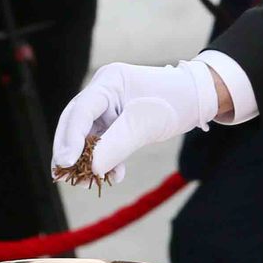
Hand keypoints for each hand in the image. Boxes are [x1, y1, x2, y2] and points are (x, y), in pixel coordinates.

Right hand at [52, 60, 221, 182]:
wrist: (198, 99)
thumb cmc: (176, 102)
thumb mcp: (147, 123)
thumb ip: (118, 144)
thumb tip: (93, 167)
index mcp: (109, 81)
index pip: (81, 110)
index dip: (70, 137)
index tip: (65, 163)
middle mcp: (102, 92)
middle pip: (75, 122)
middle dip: (70, 150)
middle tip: (63, 175)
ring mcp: (107, 108)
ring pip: (86, 136)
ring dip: (86, 159)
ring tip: (85, 182)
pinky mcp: (115, 123)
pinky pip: (102, 143)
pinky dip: (105, 160)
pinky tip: (112, 176)